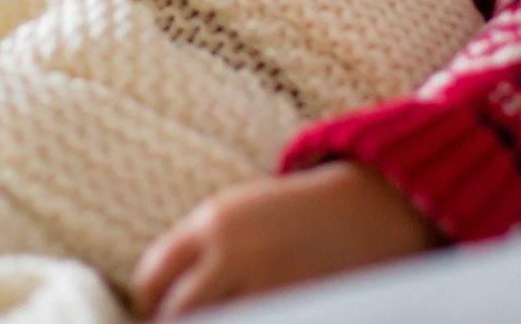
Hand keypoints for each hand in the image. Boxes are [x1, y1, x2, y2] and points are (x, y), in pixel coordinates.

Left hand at [130, 162, 441, 318]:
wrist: (372, 208)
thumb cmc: (297, 216)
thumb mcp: (240, 215)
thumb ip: (200, 250)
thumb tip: (161, 302)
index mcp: (214, 223)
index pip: (153, 276)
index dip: (148, 305)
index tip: (155, 315)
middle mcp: (236, 252)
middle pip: (179, 312)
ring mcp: (271, 284)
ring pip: (218, 322)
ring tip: (221, 320)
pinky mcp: (300, 304)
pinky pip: (260, 322)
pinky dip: (252, 322)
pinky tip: (256, 318)